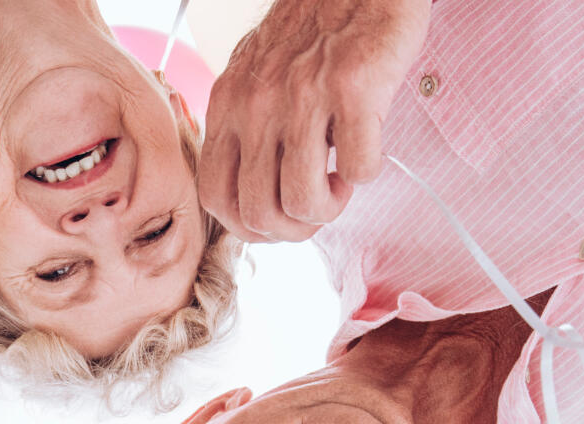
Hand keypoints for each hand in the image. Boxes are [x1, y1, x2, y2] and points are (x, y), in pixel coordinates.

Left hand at [198, 0, 431, 242]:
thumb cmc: (314, 33)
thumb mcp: (257, 78)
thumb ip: (248, 130)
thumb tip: (257, 198)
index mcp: (229, 105)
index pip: (216, 197)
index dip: (249, 226)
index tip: (277, 217)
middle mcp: (258, 104)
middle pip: (259, 212)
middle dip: (293, 229)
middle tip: (316, 207)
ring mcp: (304, 97)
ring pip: (304, 202)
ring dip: (330, 207)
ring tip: (340, 181)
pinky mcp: (354, 89)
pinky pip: (358, 170)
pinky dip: (367, 171)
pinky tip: (366, 147)